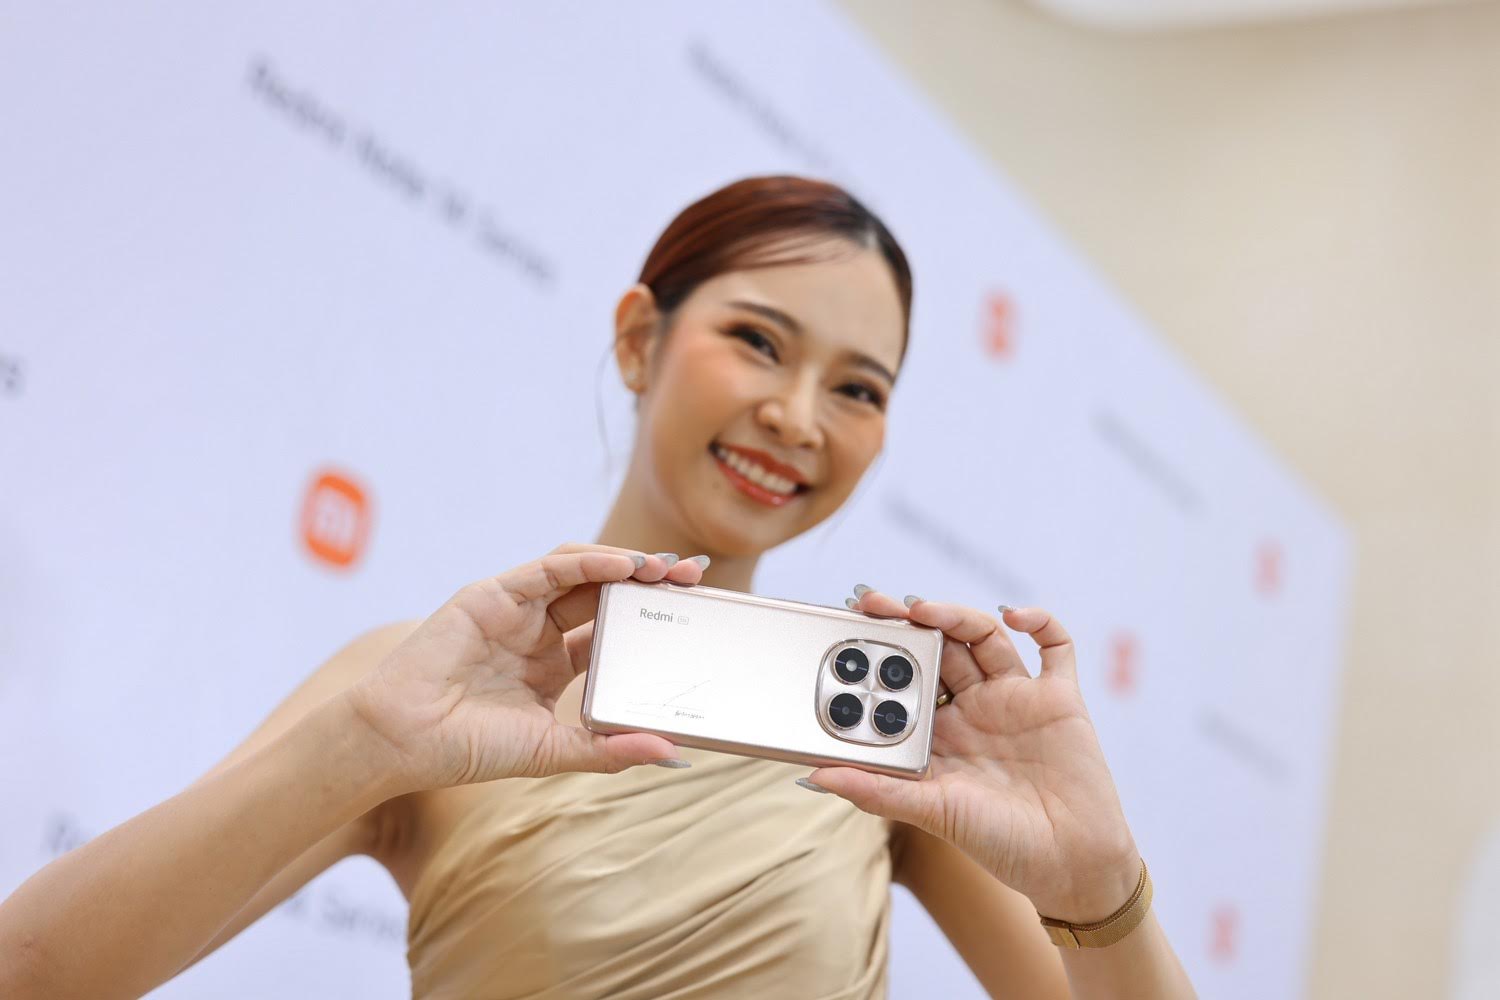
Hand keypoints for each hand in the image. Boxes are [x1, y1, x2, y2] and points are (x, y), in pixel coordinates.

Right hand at [345, 544, 704, 790]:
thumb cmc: (467, 748)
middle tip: (697, 579)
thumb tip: (670, 752)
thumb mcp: (552, 750)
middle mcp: (538, 633)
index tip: (693, 613)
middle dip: (651, 583)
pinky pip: (550, 569)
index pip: (612, 633)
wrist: (401, 740)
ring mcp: (516, 610)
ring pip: (582, 573)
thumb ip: (608, 749)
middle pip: (605, 595)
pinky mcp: (493, 594)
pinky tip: (626, 565)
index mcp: (553, 666)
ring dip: (627, 565)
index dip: (651, 620)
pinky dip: (590, 562)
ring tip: (670, 570)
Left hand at [811, 589, 1140, 922]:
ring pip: (984, 637)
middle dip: (908, 621)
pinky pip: (1056, 648)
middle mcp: (974, 707)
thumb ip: (877, 792)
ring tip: (927, 609)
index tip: (849, 629)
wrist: (1070, 866)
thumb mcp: (931, 813)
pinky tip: (1015, 614)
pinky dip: (1041, 622)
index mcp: (939, 731)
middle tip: (875, 603)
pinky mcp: (1059, 699)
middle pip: (939, 646)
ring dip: (956, 616)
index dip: (879, 651)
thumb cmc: (998, 843)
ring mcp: (1017, 699)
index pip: (904, 677)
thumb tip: (816, 775)